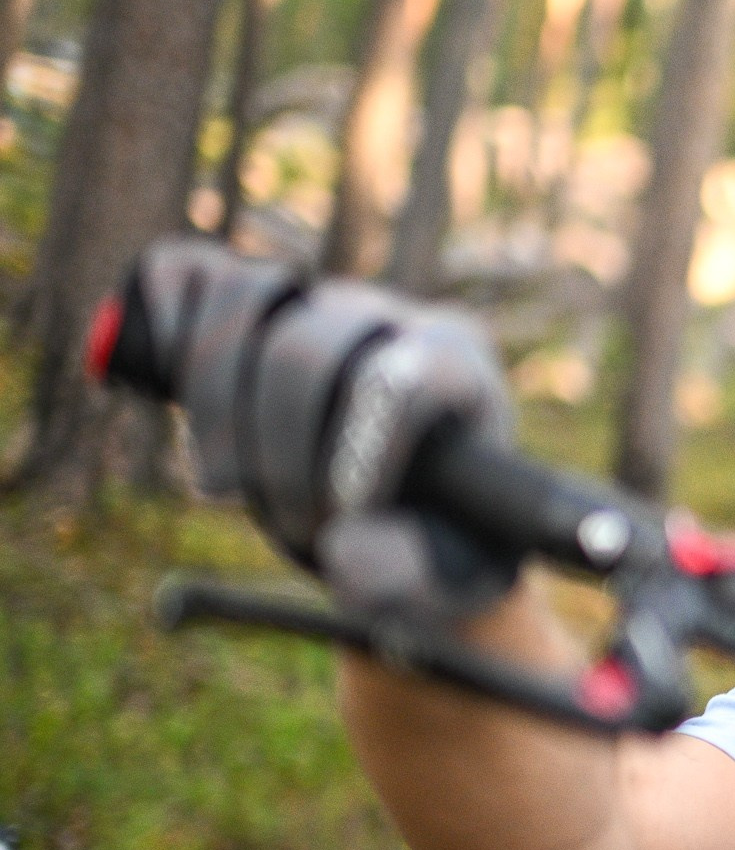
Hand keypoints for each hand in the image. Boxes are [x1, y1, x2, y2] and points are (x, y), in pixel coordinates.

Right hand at [120, 237, 519, 623]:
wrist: (397, 516)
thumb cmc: (433, 543)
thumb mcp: (448, 577)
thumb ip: (416, 574)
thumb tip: (349, 546)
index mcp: (458, 368)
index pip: (403, 381)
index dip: (356, 451)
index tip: (343, 516)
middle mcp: (389, 317)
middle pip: (307, 347)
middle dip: (279, 452)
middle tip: (298, 530)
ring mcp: (311, 297)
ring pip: (243, 298)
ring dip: (215, 407)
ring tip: (229, 486)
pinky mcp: (245, 299)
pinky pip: (183, 272)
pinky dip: (162, 325)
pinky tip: (171, 390)